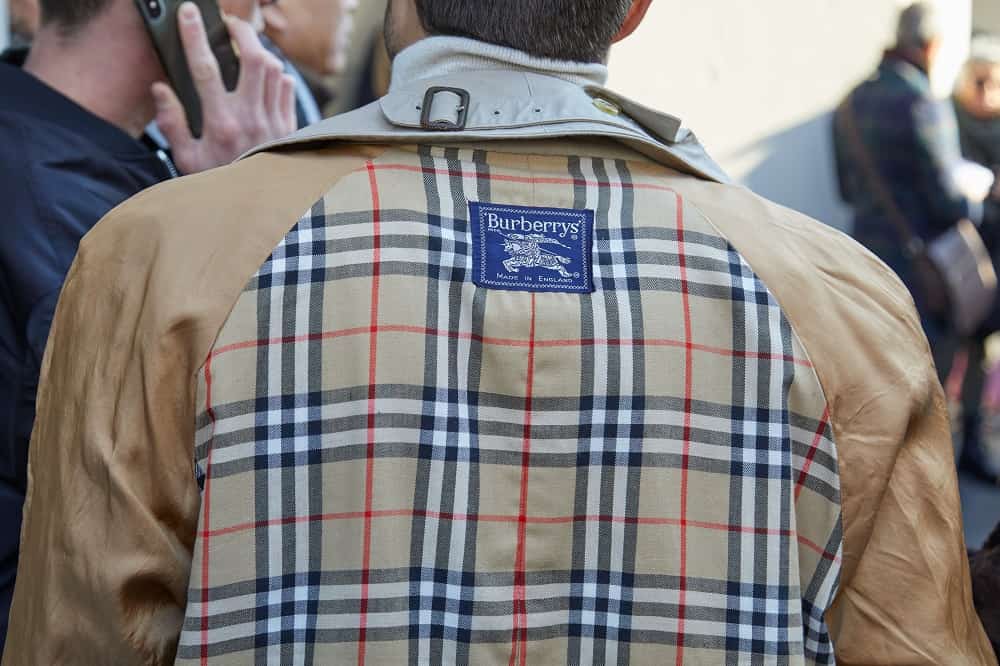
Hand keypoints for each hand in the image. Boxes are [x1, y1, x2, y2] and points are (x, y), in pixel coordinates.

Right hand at [151, 2, 296, 174]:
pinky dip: (276, 73)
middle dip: (241, 32)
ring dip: (260, 51)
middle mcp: (252, 119)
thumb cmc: (218, 185)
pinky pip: (287, 87)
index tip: (188, 13)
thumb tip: (160, 88)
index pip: (206, 69)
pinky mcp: (290, 127)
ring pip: (274, 69)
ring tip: (245, 47)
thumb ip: (171, 123)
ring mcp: (275, 122)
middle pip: (253, 58)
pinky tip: (265, 74)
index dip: (195, 36)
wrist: (258, 209)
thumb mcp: (186, 159)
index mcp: (221, 125)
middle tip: (229, 23)